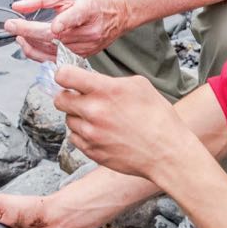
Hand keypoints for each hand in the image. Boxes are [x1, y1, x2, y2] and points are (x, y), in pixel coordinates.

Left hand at [4, 0, 130, 60]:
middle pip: (54, 38)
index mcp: (87, 9)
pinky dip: (41, 54)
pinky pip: (58, 59)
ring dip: (32, 45)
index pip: (73, 17)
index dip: (61, 22)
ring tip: (19, 36)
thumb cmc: (94, 0)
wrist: (119, 13)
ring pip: (54, 51)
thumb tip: (20, 5)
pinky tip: (32, 46)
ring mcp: (87, 46)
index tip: (45, 25)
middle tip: (11, 26)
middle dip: (28, 33)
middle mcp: (89, 31)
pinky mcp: (84, 56)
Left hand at [54, 66, 184, 178]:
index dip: (64, 75)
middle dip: (69, 97)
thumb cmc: (158, 118)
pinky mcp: (91, 151)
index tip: (68, 78)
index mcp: (105, 90)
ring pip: (68, 120)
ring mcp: (90, 134)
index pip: (64, 75)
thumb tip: (94, 82)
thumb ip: (111, 81)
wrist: (166, 152)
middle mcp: (93, 111)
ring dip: (79, 118)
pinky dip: (84, 135)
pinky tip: (102, 133)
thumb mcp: (139, 86)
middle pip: (59, 99)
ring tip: (100, 120)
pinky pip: (75, 138)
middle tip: (82, 99)